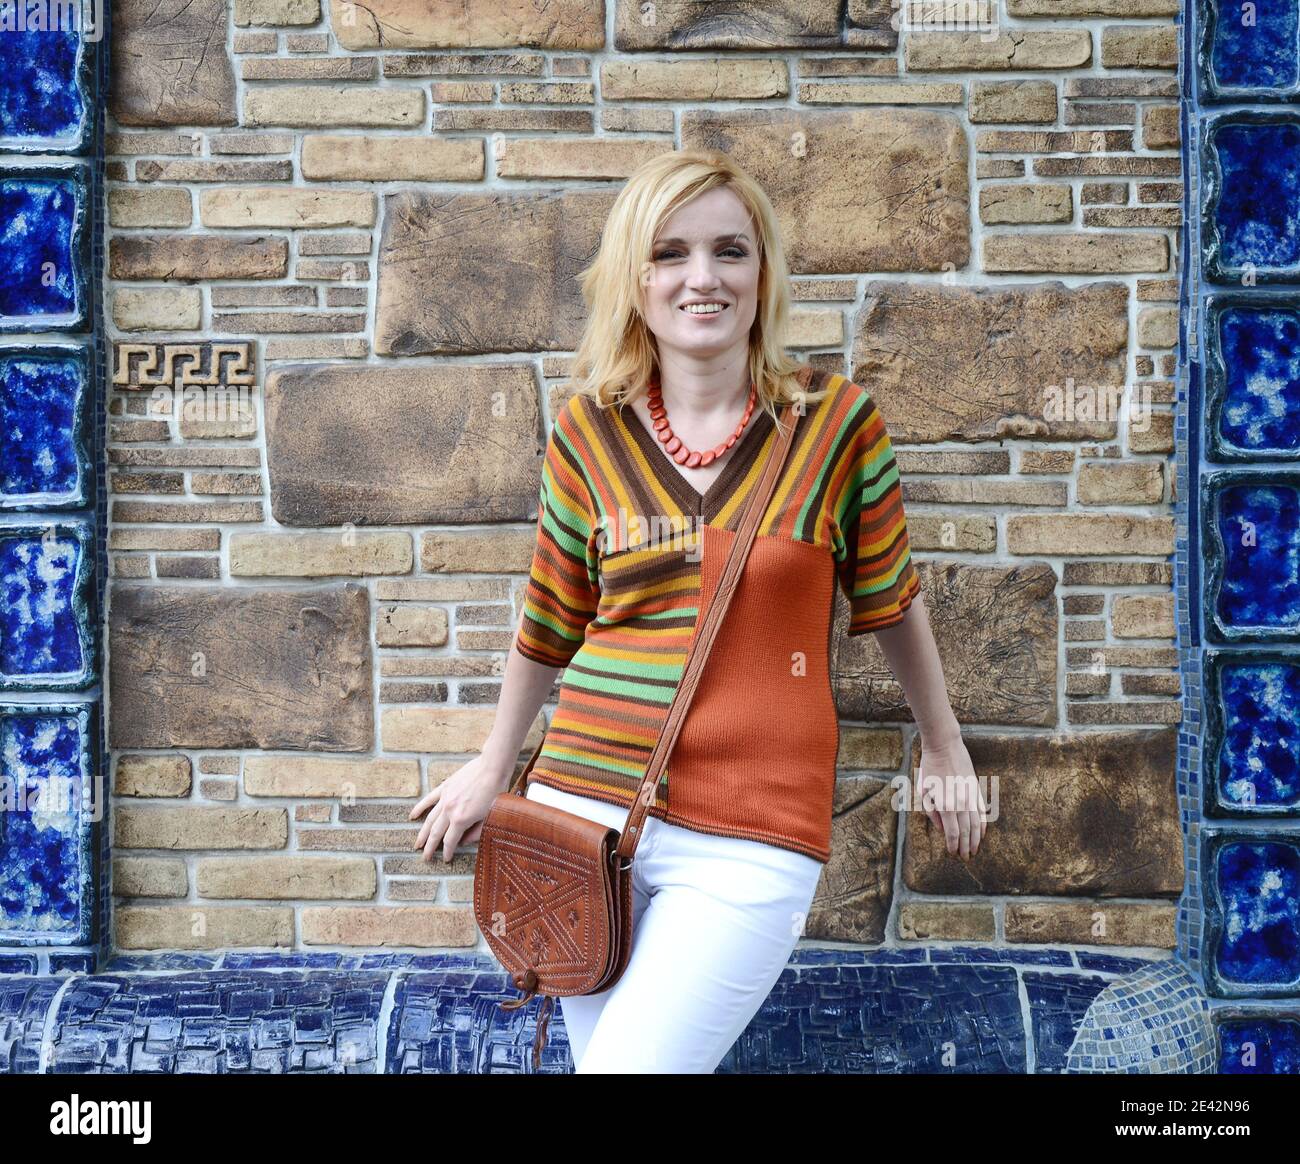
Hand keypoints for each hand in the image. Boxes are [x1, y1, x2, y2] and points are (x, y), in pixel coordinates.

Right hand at [408, 752, 514, 864]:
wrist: (493, 767)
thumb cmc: (496, 791)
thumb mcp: (490, 816)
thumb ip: (476, 832)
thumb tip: (464, 842)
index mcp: (461, 820)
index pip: (450, 841)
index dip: (447, 852)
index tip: (445, 859)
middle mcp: (449, 810)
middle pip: (436, 833)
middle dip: (430, 847)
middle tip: (425, 858)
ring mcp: (445, 798)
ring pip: (429, 819)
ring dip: (422, 833)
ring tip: (417, 844)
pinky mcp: (445, 787)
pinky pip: (429, 799)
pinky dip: (420, 808)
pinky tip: (412, 815)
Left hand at [918, 737, 986, 860]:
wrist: (944, 746)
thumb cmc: (929, 768)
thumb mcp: (923, 791)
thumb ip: (932, 812)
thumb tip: (942, 828)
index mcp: (945, 805)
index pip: (952, 833)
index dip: (952, 846)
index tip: (953, 854)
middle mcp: (960, 803)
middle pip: (966, 832)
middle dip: (965, 847)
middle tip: (966, 857)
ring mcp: (971, 797)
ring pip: (976, 824)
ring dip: (976, 840)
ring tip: (974, 850)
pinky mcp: (976, 790)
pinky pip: (982, 812)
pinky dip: (982, 825)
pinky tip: (981, 833)